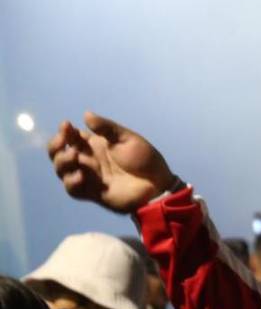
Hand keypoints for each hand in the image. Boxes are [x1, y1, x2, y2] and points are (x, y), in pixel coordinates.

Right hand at [47, 111, 175, 213]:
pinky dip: (71, 182)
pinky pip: (72, 189)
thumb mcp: (127, 139)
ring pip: (62, 170)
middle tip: (65, 141)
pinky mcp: (92, 193)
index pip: (70, 137)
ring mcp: (88, 177)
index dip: (64, 131)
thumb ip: (107, 128)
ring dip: (61, 162)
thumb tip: (86, 114)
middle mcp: (88, 160)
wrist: (157, 186)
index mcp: (94, 145)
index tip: (68, 126)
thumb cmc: (145, 160)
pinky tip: (81, 176)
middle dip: (55, 145)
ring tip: (74, 157)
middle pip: (59, 153)